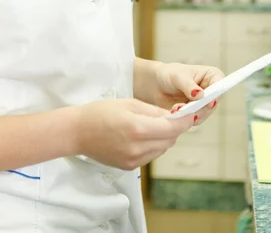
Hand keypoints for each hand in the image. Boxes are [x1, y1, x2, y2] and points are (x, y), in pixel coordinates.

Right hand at [73, 98, 192, 169]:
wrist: (78, 132)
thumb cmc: (101, 112)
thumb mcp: (129, 103)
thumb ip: (154, 111)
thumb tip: (174, 116)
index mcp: (138, 128)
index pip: (173, 128)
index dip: (185, 120)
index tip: (191, 113)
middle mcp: (138, 148)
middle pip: (170, 140)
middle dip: (174, 127)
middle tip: (170, 115)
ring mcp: (134, 160)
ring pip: (162, 149)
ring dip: (164, 137)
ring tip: (150, 125)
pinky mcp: (130, 167)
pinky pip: (150, 155)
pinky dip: (152, 145)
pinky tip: (140, 135)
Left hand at [154, 63, 224, 124]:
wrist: (157, 85)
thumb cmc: (169, 74)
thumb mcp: (178, 77)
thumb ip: (189, 86)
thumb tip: (200, 95)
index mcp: (211, 76)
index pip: (220, 84)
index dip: (217, 94)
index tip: (209, 102)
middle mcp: (210, 90)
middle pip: (214, 102)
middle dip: (201, 107)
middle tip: (188, 108)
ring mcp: (203, 103)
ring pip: (204, 113)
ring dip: (190, 113)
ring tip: (176, 109)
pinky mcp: (195, 113)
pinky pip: (194, 119)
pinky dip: (185, 118)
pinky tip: (174, 112)